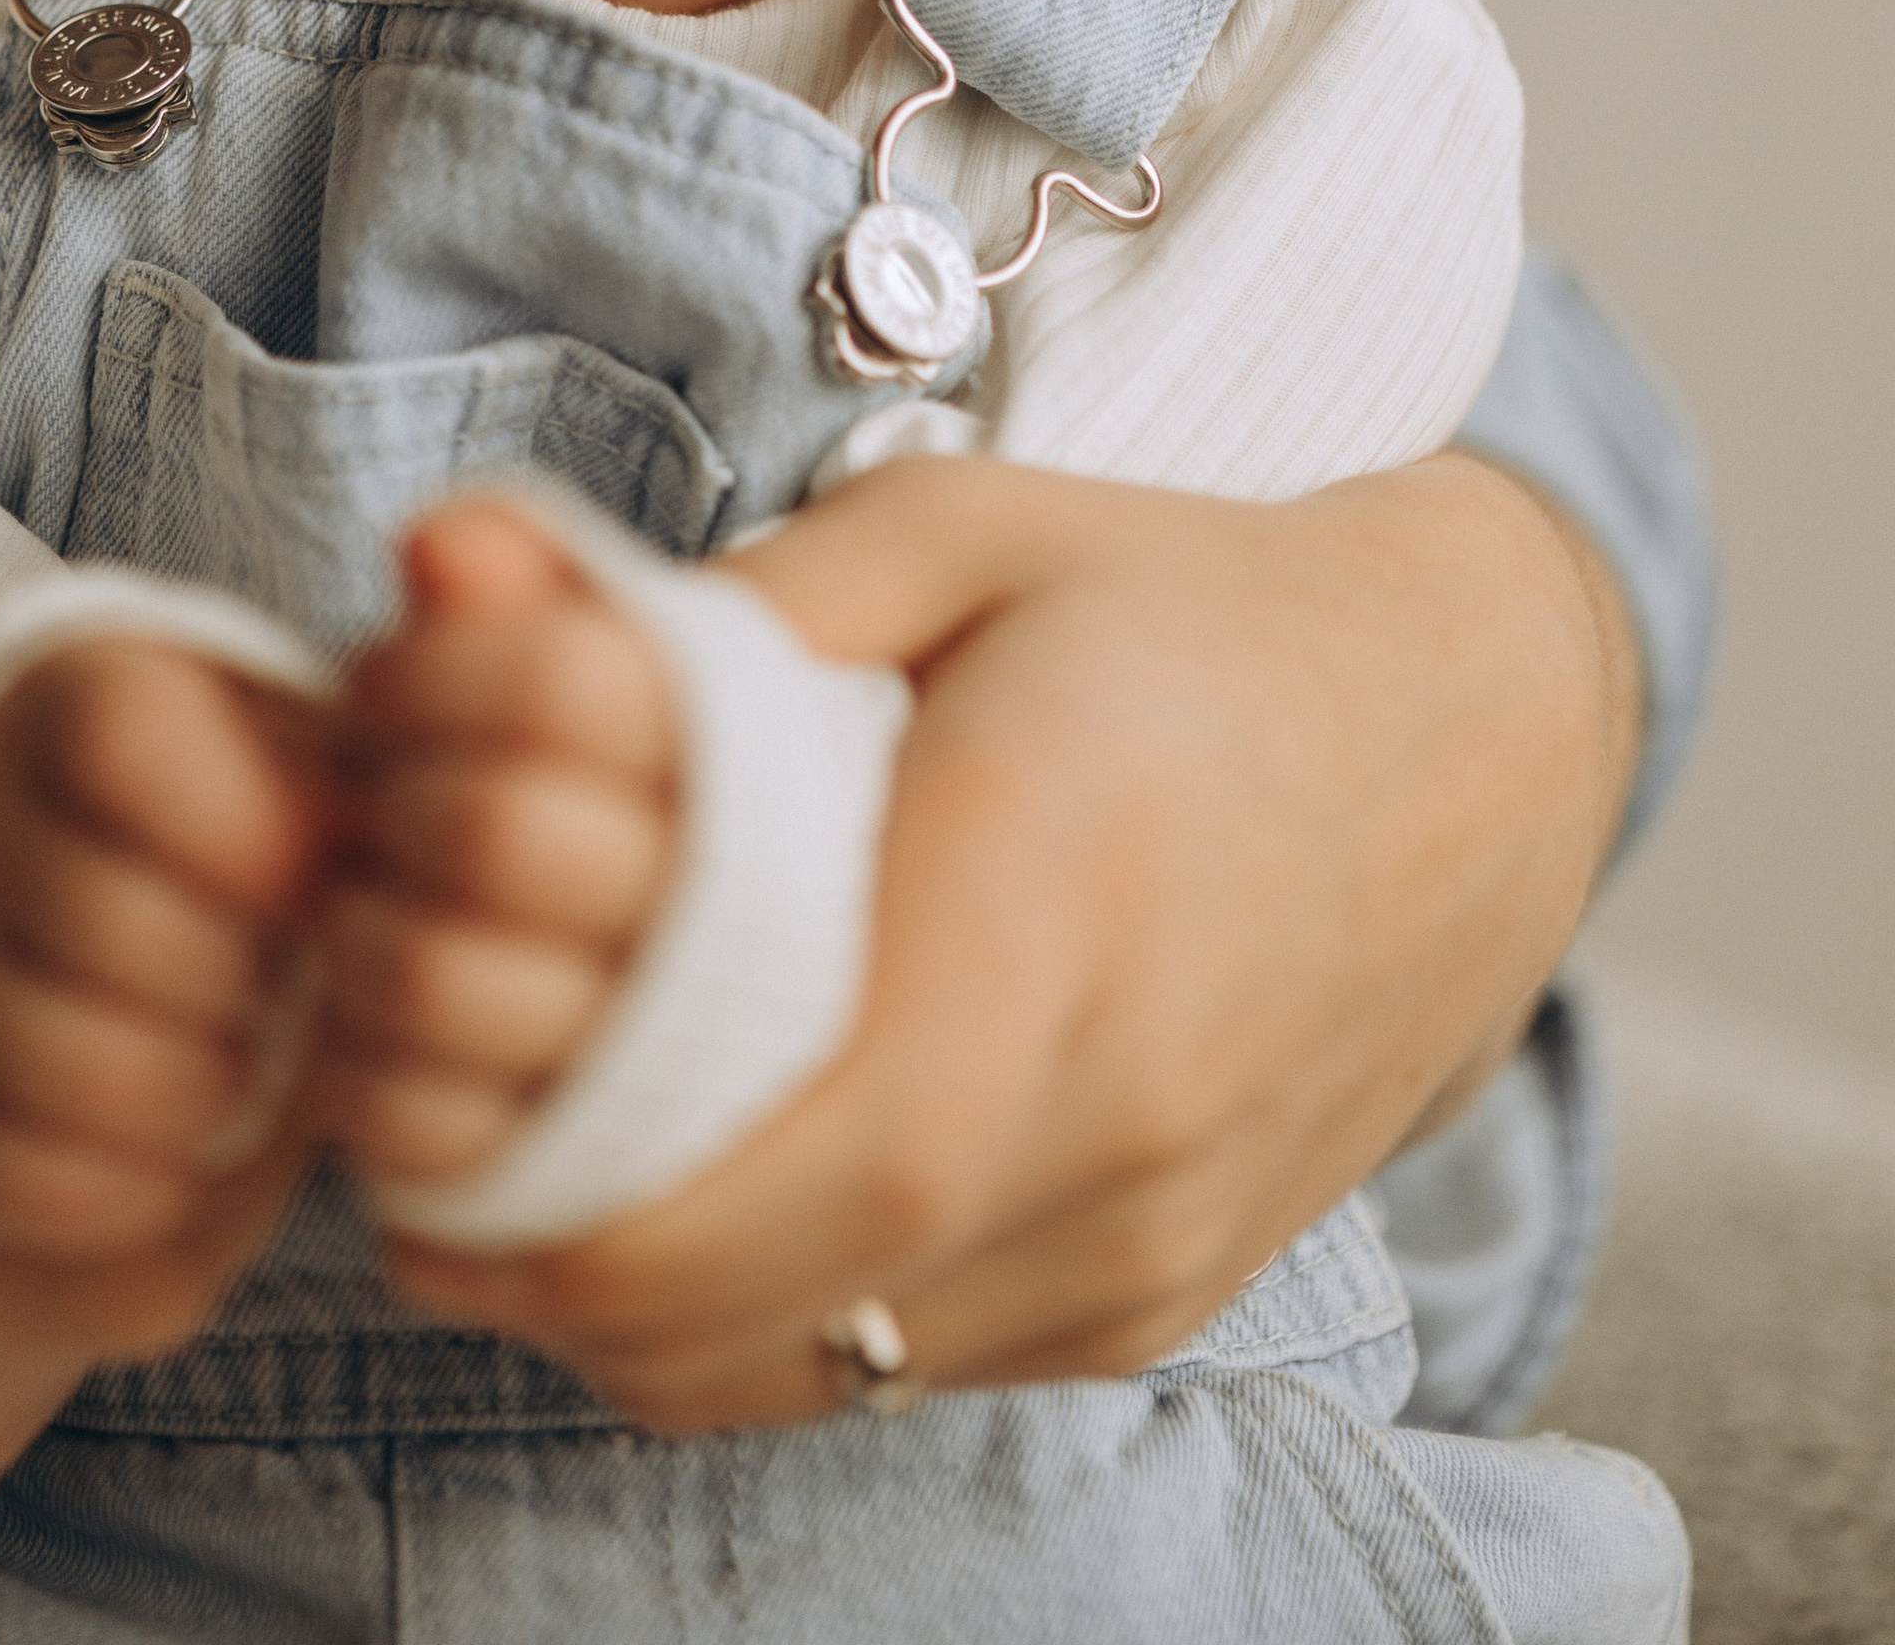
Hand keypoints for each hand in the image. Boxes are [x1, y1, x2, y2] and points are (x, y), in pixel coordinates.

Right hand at [0, 625, 306, 1571]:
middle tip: (208, 907)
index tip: (255, 911)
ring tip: (85, 980)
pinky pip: (24, 1355)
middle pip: (124, 1277)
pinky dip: (53, 1219)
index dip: (228, 1077)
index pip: (95, 1238)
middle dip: (204, 1084)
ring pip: (93, 1320)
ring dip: (135, 1150)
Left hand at [384, 448, 1638, 1427]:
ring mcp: (1150, 1238)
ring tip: (537, 1172)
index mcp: (1059, 901)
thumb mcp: (965, 529)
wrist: (1469, 736)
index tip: (443, 1147)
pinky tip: (697, 1193)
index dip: (604, 1202)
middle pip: (791, 1305)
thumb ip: (730, 599)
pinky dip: (766, 1318)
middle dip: (561, 1271)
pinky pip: (909, 1367)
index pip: (830, 1159)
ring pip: (829, 1370)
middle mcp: (1121, 1114)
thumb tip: (465, 582)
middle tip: (432, 1154)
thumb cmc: (1193, 611)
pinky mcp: (1156, 1297)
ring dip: (645, 1314)